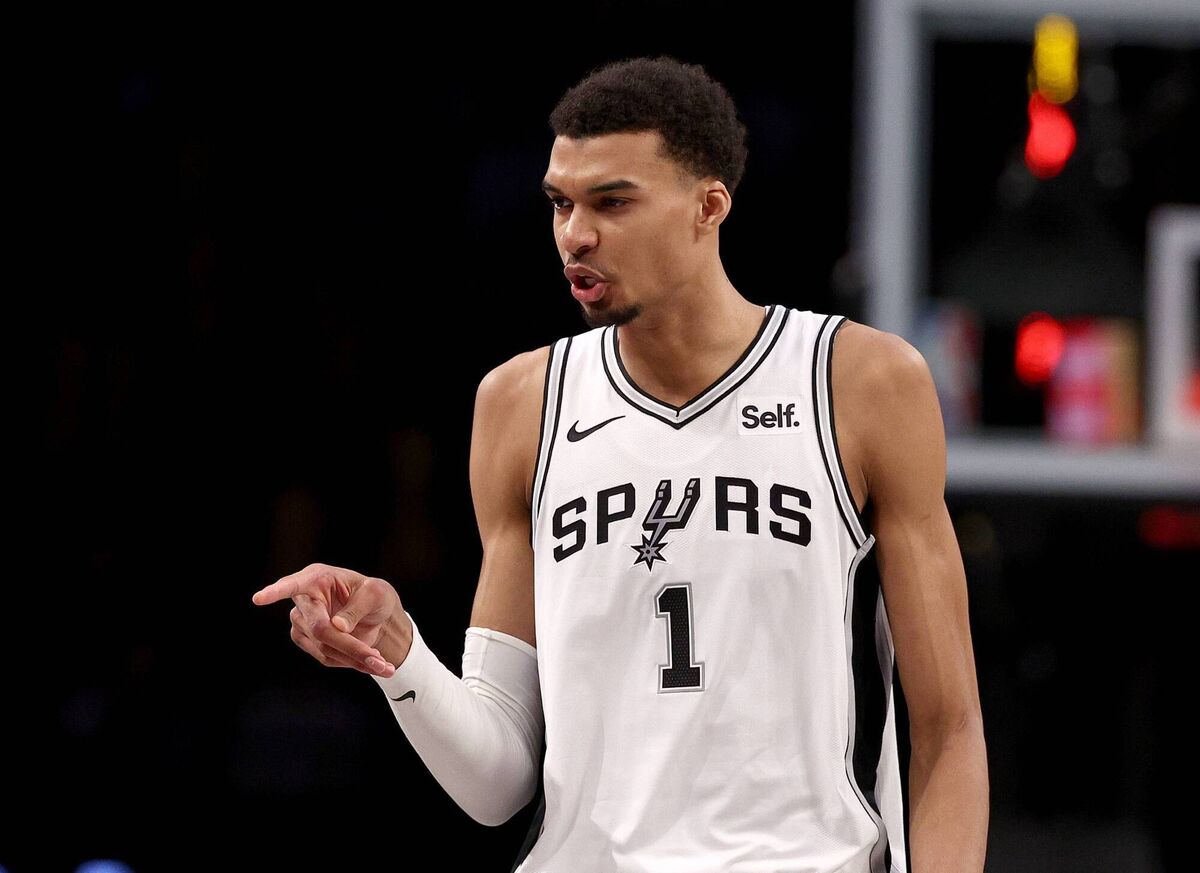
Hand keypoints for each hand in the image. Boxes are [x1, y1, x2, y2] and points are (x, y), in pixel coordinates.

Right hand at [252, 563, 408, 677]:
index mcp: (318, 578)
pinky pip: (326, 658)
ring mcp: (302, 623)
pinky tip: (370, 663)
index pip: (294, 585)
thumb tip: (337, 626)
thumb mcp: (376, 594)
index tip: (258, 598)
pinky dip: (351, 663)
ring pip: (325, 648)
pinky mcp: (306, 642)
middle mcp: (305, 600)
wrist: (376, 615)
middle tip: (380, 661)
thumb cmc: (374, 596)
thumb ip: (358, 607)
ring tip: (383, 664)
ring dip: (355, 659)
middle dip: (350, 646)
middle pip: (320, 629)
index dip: (276, 592)